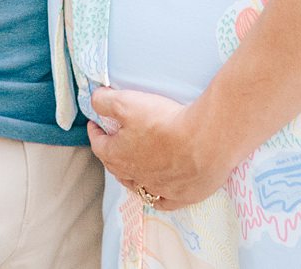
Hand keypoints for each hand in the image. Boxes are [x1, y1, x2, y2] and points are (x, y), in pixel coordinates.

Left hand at [85, 86, 236, 209]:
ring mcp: (159, 189)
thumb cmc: (165, 122)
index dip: (95, 133)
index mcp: (118, 156)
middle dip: (112, 153)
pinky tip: (161, 191)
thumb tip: (95, 100)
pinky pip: (165, 201)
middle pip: (117, 167)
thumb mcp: (127, 102)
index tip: (95, 124)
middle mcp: (135, 177)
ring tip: (133, 167)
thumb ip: (105, 101)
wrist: (205, 140)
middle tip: (113, 141)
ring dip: (133, 176)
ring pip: (139, 186)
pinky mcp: (182, 196)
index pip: (99, 145)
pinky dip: (159, 195)